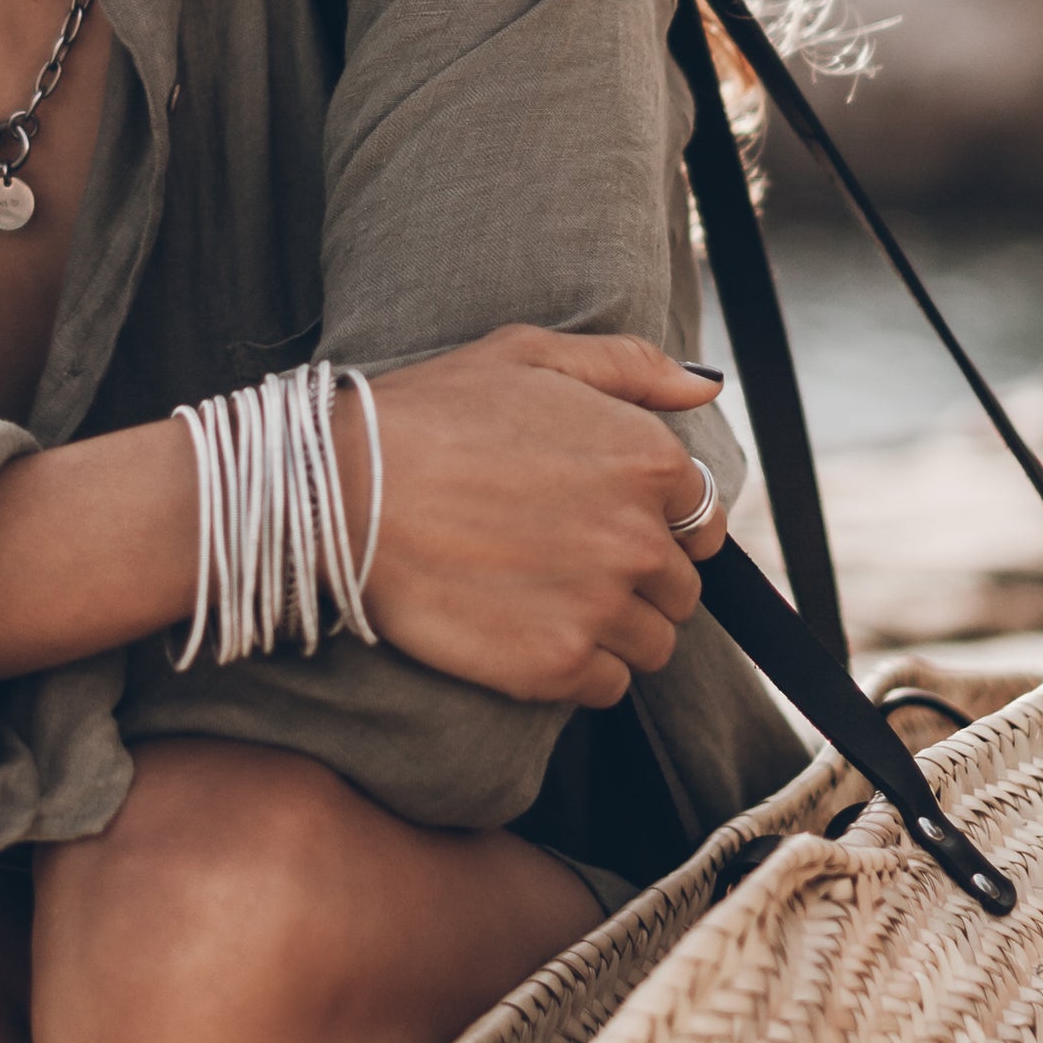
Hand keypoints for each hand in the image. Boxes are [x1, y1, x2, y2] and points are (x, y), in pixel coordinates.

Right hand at [357, 328, 728, 708]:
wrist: (339, 493)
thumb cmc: (427, 414)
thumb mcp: (528, 355)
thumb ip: (629, 367)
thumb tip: (702, 390)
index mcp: (648, 460)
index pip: (701, 517)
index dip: (658, 524)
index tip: (603, 525)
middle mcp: (641, 537)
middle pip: (679, 586)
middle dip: (636, 580)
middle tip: (562, 564)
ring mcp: (602, 606)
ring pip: (652, 644)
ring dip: (613, 631)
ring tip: (544, 602)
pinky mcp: (558, 665)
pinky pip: (607, 686)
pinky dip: (578, 671)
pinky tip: (526, 634)